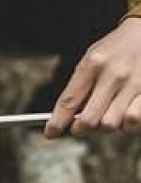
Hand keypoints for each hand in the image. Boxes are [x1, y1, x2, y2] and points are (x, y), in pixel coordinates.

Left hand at [47, 18, 140, 137]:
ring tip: (107, 115)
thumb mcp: (91, 59)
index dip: (56, 123)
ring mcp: (135, 83)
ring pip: (110, 125)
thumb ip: (77, 88)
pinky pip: (133, 122)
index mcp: (93, 64)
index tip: (51, 133)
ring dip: (106, 126)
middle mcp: (114, 75)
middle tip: (82, 124)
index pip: (69, 102)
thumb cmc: (116, 49)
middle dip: (80, 128)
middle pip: (88, 120)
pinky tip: (124, 114)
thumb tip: (63, 119)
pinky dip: (126, 124)